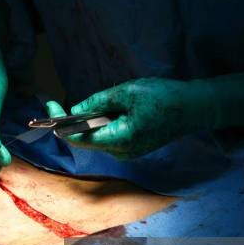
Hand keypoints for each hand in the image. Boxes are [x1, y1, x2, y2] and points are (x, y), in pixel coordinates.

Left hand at [47, 78, 218, 158]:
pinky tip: (112, 112)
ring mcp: (126, 153)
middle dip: (73, 121)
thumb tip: (75, 110)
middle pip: (85, 139)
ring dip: (90, 121)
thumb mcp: (127, 92)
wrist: (194, 109)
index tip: (49, 109)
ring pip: (96, 138)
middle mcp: (121, 152)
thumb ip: (98, 102)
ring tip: (101, 104)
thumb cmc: (165, 98)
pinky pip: (108, 137)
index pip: (79, 138)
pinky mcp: (130, 148)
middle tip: (62, 103)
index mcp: (119, 139)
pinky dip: (102, 124)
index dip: (60, 124)